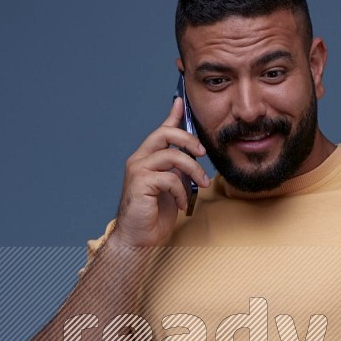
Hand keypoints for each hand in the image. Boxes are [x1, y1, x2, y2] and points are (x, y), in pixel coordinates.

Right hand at [114, 95, 210, 249]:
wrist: (138, 238)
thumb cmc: (154, 215)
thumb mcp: (172, 187)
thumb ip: (178, 170)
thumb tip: (192, 157)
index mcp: (147, 158)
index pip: (161, 131)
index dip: (172, 116)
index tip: (181, 102)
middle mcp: (139, 160)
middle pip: (164, 135)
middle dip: (188, 139)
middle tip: (203, 153)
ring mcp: (138, 171)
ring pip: (172, 156)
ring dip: (193, 170)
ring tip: (202, 184)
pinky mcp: (140, 183)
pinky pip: (170, 178)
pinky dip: (181, 191)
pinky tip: (182, 203)